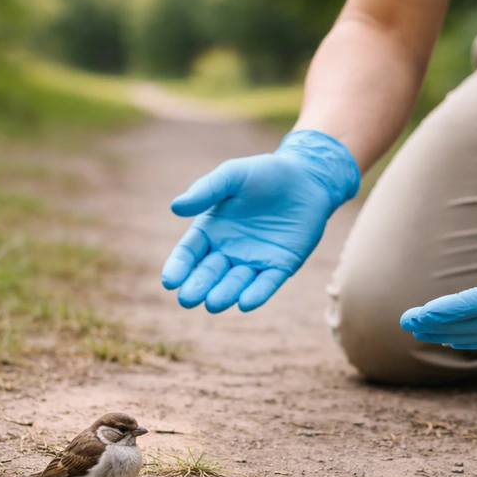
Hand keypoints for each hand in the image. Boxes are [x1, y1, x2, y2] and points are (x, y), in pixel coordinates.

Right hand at [161, 130, 359, 311]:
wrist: (306, 177)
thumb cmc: (264, 173)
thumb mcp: (232, 176)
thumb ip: (206, 191)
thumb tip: (175, 207)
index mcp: (211, 230)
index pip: (189, 253)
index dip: (179, 267)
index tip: (169, 282)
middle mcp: (229, 250)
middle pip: (209, 273)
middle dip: (199, 286)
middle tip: (188, 299)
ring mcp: (255, 261)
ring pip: (235, 283)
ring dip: (224, 294)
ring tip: (213, 303)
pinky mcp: (281, 266)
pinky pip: (266, 283)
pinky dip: (256, 294)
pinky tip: (245, 303)